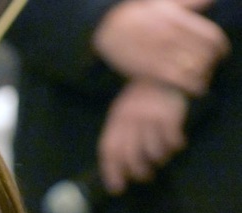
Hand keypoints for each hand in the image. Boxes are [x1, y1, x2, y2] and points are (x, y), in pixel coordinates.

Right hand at [93, 0, 229, 95]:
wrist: (106, 30)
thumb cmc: (134, 16)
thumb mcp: (160, 4)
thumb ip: (187, 3)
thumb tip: (211, 1)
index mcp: (177, 20)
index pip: (211, 37)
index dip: (221, 48)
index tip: (221, 54)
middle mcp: (171, 36)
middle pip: (205, 55)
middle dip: (210, 64)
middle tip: (208, 69)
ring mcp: (160, 53)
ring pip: (195, 69)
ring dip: (202, 77)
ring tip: (201, 81)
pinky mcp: (150, 69)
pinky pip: (179, 81)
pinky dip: (191, 86)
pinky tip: (193, 89)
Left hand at [98, 80, 188, 193]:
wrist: (165, 71)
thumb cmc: (142, 98)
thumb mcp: (124, 112)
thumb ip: (119, 135)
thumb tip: (118, 169)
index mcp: (116, 118)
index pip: (109, 149)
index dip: (111, 171)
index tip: (117, 188)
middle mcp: (130, 118)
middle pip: (130, 154)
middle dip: (137, 171)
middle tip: (144, 176)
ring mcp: (150, 115)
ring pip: (152, 150)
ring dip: (158, 158)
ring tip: (161, 156)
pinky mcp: (170, 113)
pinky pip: (172, 139)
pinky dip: (175, 145)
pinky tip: (176, 143)